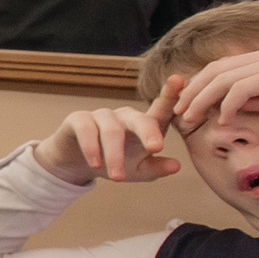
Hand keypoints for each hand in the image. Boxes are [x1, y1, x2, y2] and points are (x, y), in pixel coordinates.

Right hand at [32, 80, 184, 184]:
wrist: (78, 163)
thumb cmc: (115, 163)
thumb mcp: (139, 170)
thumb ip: (157, 168)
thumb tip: (177, 166)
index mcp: (144, 125)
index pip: (161, 109)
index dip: (170, 95)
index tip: (179, 79)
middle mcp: (125, 116)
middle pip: (140, 119)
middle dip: (148, 132)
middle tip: (155, 148)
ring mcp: (102, 115)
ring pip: (112, 131)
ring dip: (115, 155)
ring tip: (117, 178)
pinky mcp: (79, 119)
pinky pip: (87, 130)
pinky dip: (92, 148)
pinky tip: (95, 165)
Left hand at [172, 38, 258, 126]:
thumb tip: (248, 109)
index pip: (226, 69)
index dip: (202, 87)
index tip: (188, 108)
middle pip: (216, 70)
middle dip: (192, 92)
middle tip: (176, 115)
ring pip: (224, 77)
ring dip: (201, 98)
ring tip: (188, 119)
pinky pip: (245, 86)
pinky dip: (228, 103)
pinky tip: (220, 120)